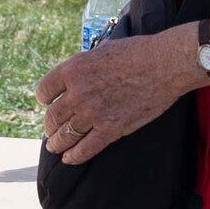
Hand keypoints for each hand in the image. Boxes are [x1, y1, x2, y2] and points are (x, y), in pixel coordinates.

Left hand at [34, 30, 198, 164]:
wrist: (164, 64)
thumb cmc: (136, 52)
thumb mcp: (101, 50)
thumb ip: (85, 64)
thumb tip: (80, 71)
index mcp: (72, 70)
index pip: (45, 90)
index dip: (44, 98)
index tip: (47, 103)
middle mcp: (78, 93)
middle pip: (52, 116)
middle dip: (49, 125)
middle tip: (50, 129)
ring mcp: (93, 113)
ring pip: (65, 134)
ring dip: (56, 142)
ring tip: (53, 146)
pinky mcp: (111, 129)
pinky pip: (86, 148)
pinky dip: (74, 156)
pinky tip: (68, 158)